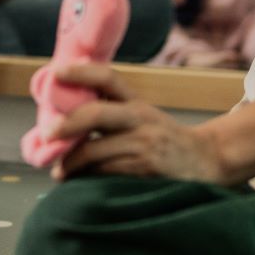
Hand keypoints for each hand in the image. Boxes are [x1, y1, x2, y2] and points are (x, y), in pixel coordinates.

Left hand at [48, 63, 228, 182]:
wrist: (207, 161)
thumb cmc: (163, 140)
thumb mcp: (143, 117)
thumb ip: (111, 113)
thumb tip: (61, 119)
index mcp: (136, 103)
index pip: (108, 77)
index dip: (81, 72)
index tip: (57, 72)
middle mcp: (139, 119)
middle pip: (94, 114)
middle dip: (65, 125)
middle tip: (47, 136)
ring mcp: (143, 145)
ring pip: (95, 151)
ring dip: (71, 163)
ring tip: (60, 171)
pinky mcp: (146, 170)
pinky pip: (106, 174)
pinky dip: (88, 178)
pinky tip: (80, 182)